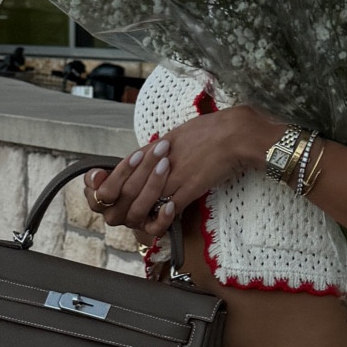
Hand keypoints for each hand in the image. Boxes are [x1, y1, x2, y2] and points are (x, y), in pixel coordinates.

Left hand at [84, 105, 285, 236]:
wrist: (233, 133)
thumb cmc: (210, 130)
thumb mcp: (177, 134)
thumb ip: (159, 149)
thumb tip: (149, 158)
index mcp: (154, 149)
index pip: (122, 171)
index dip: (113, 184)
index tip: (114, 192)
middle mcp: (158, 163)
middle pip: (129, 190)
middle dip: (124, 204)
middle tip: (128, 210)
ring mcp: (173, 176)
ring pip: (145, 202)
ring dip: (144, 211)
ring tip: (147, 214)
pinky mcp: (189, 189)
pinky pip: (170, 209)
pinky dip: (164, 216)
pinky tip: (167, 214)